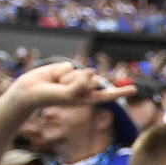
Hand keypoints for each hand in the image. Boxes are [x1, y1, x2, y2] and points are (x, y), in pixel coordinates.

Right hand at [4, 60, 131, 114]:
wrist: (30, 90)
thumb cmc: (49, 97)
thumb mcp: (68, 95)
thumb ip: (81, 85)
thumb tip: (91, 70)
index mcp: (86, 98)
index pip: (107, 95)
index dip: (121, 92)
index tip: (135, 89)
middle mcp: (83, 88)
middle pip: (92, 80)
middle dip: (79, 83)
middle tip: (64, 89)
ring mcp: (76, 78)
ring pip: (81, 72)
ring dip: (68, 78)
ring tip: (57, 83)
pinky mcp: (67, 68)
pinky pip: (69, 66)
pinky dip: (60, 71)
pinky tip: (53, 76)